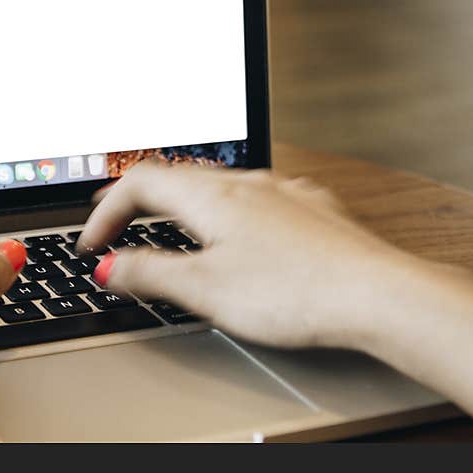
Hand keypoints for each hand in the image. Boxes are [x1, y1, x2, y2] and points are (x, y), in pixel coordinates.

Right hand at [77, 161, 440, 349]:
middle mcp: (247, 183)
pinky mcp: (310, 211)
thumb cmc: (298, 291)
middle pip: (175, 177)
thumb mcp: (206, 289)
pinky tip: (238, 231)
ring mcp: (282, 193)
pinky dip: (225, 212)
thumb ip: (151, 274)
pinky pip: (254, 199)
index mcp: (212, 196)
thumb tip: (110, 266)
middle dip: (137, 199)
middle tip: (113, 218)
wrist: (380, 295)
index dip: (105, 211)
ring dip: (180, 203)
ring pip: (216, 186)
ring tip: (166, 222)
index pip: (138, 184)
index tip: (92, 243)